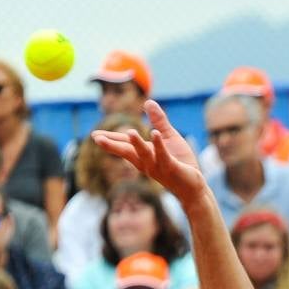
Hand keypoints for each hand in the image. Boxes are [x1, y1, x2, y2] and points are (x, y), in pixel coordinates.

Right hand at [91, 101, 206, 201]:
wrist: (193, 186)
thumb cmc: (180, 162)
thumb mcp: (168, 137)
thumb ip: (158, 120)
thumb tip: (148, 102)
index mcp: (144, 155)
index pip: (124, 146)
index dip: (110, 140)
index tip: (94, 135)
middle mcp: (147, 163)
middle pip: (127, 152)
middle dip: (113, 145)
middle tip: (96, 139)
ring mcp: (158, 167)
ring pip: (144, 154)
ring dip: (137, 144)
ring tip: (129, 132)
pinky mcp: (171, 168)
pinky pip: (163, 155)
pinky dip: (159, 145)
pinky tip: (154, 133)